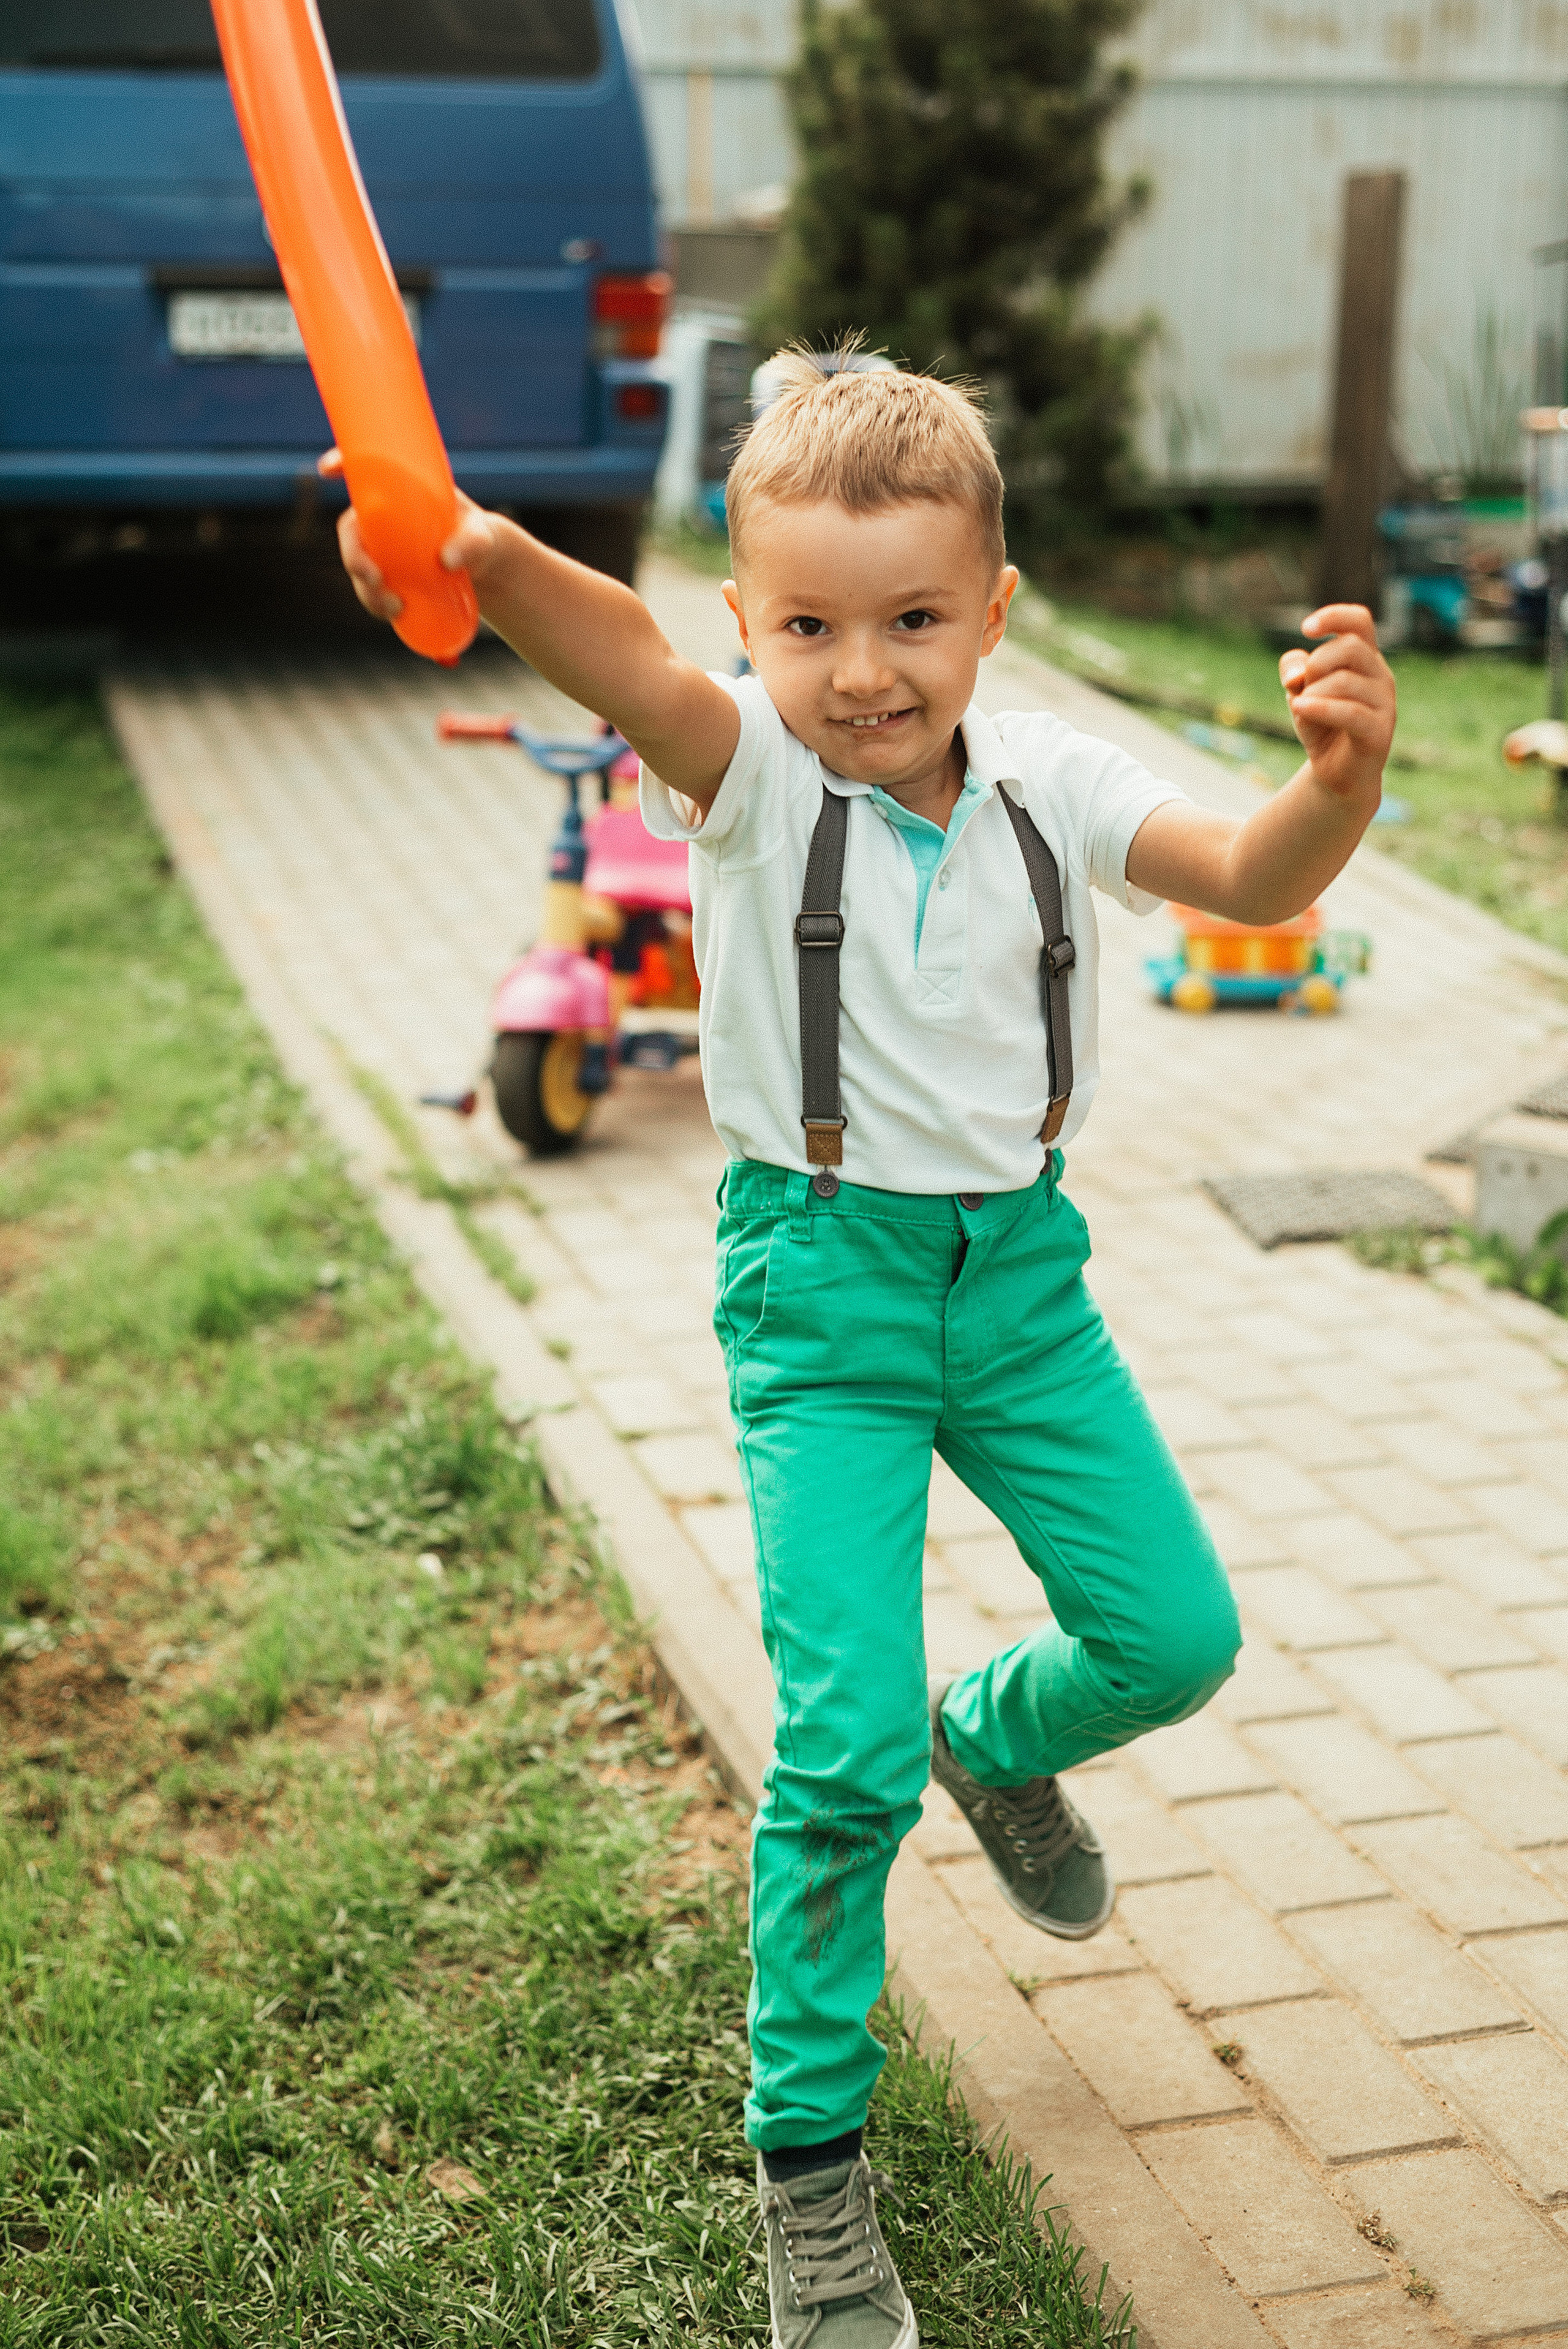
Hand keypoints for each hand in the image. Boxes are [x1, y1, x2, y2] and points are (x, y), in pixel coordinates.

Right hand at [319, 449, 507, 622]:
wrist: (485, 570)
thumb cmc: (481, 539)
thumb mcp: (482, 537)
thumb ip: (471, 543)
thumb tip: (446, 560)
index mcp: (403, 492)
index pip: (366, 472)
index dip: (342, 463)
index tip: (327, 469)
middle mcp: (386, 517)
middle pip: (351, 529)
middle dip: (353, 555)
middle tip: (373, 578)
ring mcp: (384, 547)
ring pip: (358, 564)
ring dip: (365, 588)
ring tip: (394, 606)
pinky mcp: (389, 574)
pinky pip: (370, 588)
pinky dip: (375, 603)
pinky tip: (393, 612)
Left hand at [1279, 605, 1395, 798]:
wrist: (1336, 774)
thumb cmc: (1321, 726)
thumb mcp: (1299, 692)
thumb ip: (1294, 670)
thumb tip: (1297, 672)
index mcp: (1365, 659)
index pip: (1359, 621)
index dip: (1334, 616)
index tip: (1305, 628)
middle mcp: (1380, 675)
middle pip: (1349, 647)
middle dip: (1316, 664)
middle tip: (1303, 688)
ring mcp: (1385, 703)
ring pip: (1345, 680)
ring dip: (1313, 693)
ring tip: (1303, 709)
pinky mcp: (1380, 731)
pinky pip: (1349, 712)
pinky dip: (1319, 708)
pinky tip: (1299, 709)